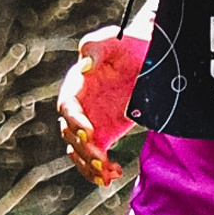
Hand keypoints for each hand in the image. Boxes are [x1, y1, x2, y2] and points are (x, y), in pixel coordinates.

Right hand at [56, 25, 145, 186]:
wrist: (146, 56)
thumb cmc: (128, 44)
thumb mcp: (113, 39)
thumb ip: (95, 47)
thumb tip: (84, 65)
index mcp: (76, 84)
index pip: (67, 106)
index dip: (74, 121)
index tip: (88, 133)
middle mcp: (79, 107)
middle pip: (70, 134)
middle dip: (82, 150)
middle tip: (100, 160)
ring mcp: (90, 123)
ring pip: (78, 151)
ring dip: (88, 166)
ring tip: (107, 174)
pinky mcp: (103, 135)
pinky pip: (95, 158)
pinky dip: (101, 170)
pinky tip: (114, 175)